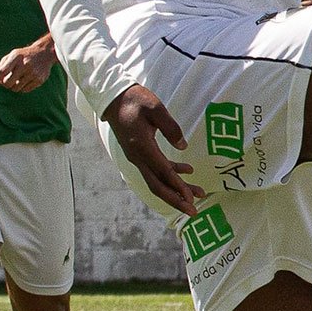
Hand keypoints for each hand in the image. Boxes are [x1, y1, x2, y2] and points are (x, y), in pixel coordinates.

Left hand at [0, 40, 56, 92]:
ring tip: (17, 79)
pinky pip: (25, 90)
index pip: (3, 71)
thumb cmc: (23, 55)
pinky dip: (22, 87)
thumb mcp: (11, 56)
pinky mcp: (39, 80)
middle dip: (5, 84)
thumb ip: (0, 67)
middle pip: (8, 83)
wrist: (44, 53)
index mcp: (16, 57)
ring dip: (14, 86)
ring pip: (16, 88)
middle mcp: (25, 65)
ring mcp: (33, 73)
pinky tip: (25, 80)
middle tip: (7, 80)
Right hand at [103, 85, 203, 213]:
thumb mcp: (155, 108)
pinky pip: (156, 168)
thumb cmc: (135, 100)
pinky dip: (172, 173)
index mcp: (142, 148)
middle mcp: (138, 157)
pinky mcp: (140, 152)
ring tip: (197, 194)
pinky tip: (188, 171)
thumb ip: (170, 127)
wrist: (114, 99)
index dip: (177, 187)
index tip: (190, 199)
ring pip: (157, 179)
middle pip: (157, 185)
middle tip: (193, 211)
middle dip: (176, 200)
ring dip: (176, 188)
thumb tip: (183, 146)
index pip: (163, 173)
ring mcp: (138, 156)